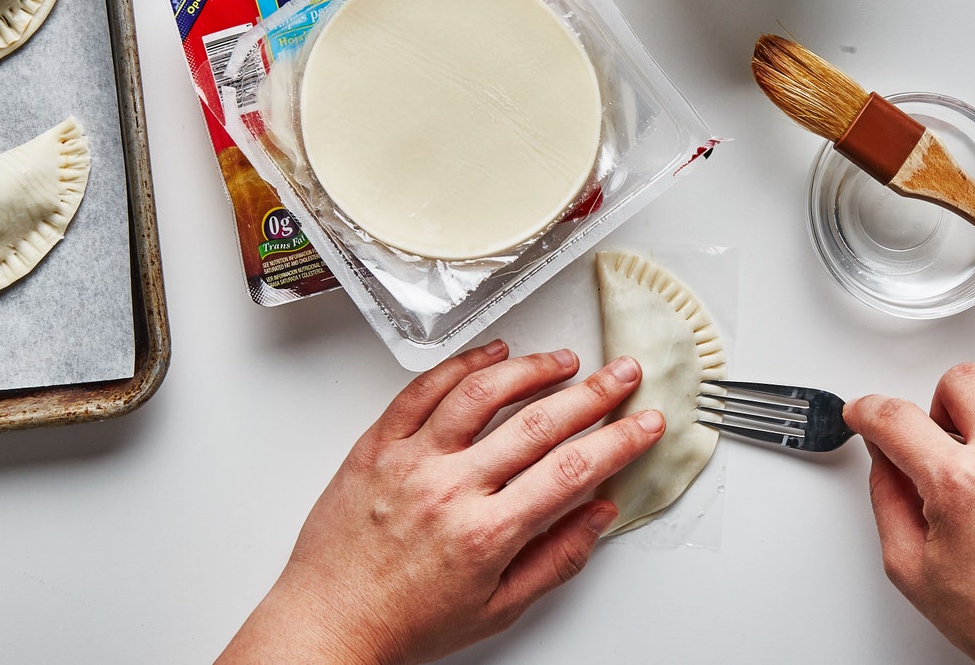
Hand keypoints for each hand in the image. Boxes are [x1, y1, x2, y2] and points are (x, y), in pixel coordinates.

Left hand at [217, 340, 664, 664]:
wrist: (330, 620)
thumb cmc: (409, 621)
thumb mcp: (498, 609)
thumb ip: (556, 558)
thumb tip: (600, 512)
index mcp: (486, 534)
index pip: (570, 472)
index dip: (617, 441)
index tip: (644, 422)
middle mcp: (449, 489)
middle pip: (536, 424)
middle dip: (591, 393)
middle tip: (622, 374)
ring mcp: (410, 460)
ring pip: (479, 393)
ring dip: (530, 369)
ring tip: (564, 360)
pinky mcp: (376, 444)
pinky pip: (421, 390)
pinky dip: (461, 364)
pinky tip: (492, 354)